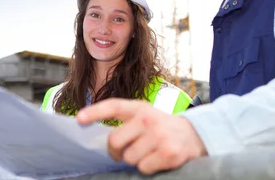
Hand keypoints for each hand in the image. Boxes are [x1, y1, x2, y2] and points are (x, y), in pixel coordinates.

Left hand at [76, 98, 206, 174]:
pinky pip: (143, 168)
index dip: (94, 112)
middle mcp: (148, 119)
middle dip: (116, 152)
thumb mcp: (146, 117)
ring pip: (129, 158)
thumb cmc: (162, 128)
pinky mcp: (168, 152)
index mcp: (140, 108)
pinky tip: (158, 159)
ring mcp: (159, 135)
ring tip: (148, 152)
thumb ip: (126, 123)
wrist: (196, 135)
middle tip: (124, 152)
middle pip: (115, 142)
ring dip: (135, 160)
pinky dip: (148, 168)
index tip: (78, 120)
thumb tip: (99, 137)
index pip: (114, 106)